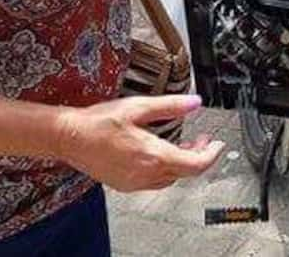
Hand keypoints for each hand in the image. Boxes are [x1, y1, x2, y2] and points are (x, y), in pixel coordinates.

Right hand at [56, 95, 222, 192]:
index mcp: (153, 156)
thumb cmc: (99, 122)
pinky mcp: (124, 184)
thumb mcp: (138, 106)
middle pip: (184, 172)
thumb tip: (195, 103)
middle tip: (204, 139)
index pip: (195, 165)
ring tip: (185, 145)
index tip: (219, 144)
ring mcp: (134, 182)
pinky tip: (161, 153)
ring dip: (182, 162)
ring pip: (169, 178)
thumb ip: (170, 106)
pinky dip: (165, 168)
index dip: (212, 154)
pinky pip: (154, 181)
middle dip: (199, 156)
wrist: (70, 137)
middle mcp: (146, 174)